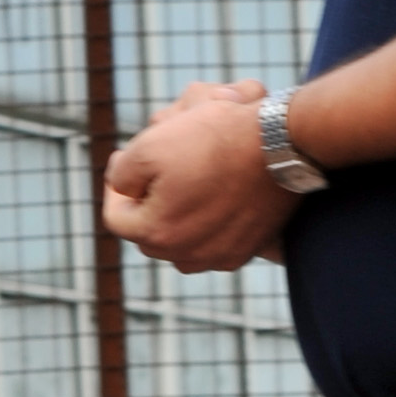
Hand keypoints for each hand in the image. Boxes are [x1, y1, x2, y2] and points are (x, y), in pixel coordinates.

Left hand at [101, 80, 286, 273]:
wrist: (280, 143)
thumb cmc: (214, 139)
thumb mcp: (149, 145)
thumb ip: (121, 173)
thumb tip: (120, 186)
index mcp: (157, 232)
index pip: (116, 218)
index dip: (115, 187)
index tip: (124, 160)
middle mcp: (186, 255)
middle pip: (148, 234)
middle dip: (145, 204)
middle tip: (153, 174)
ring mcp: (219, 256)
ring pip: (180, 243)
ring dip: (174, 219)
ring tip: (181, 188)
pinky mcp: (246, 251)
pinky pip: (213, 244)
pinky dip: (207, 226)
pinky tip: (212, 198)